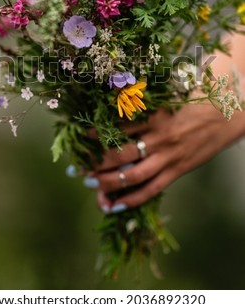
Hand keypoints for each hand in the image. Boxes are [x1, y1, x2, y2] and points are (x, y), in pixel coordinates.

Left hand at [87, 103, 244, 212]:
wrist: (225, 116)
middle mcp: (159, 138)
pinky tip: (116, 206)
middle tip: (77, 168)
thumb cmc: (191, 103)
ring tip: (90, 185)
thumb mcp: (165, 97)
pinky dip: (133, 199)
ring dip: (109, 182)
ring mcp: (169, 157)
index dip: (96, 134)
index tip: (79, 137)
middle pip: (121, 154)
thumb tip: (114, 101)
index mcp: (154, 116)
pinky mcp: (178, 171)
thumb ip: (141, 103)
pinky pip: (152, 189)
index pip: (118, 127)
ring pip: (134, 175)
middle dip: (96, 162)